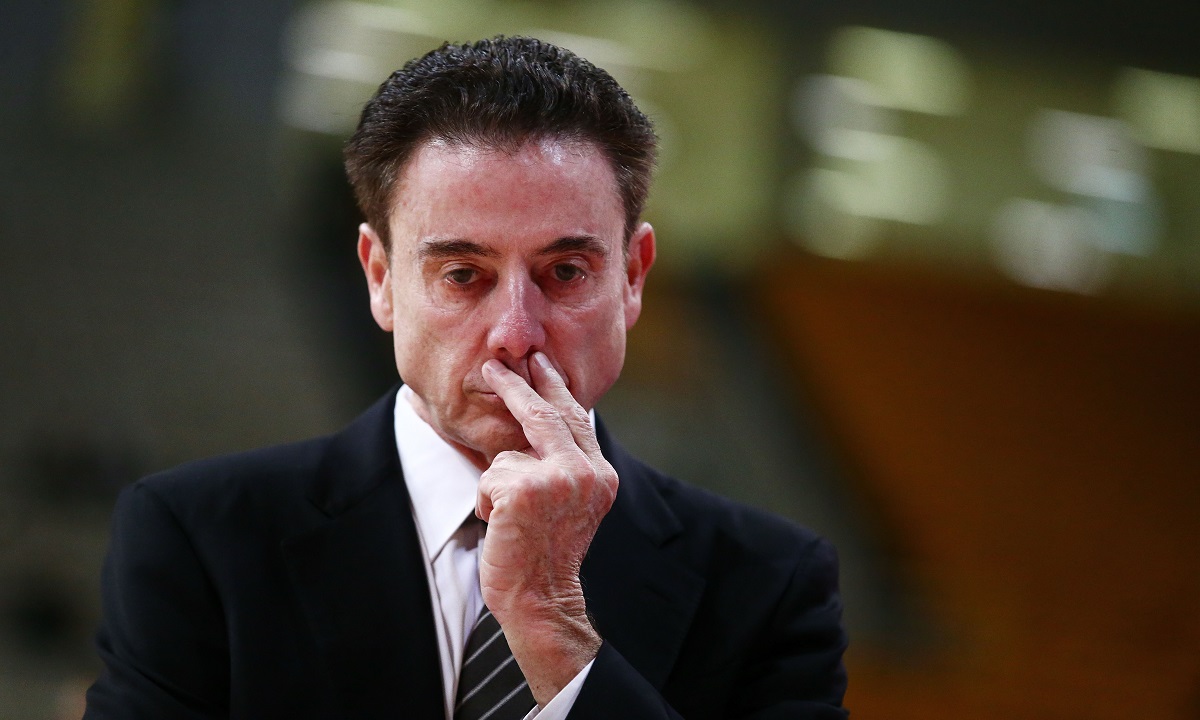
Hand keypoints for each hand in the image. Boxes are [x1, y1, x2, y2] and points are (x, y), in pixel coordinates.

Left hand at [476, 351, 617, 705]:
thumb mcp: (566, 503)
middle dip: (516, 386)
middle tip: (494, 365)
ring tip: (510, 521)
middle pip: (545, 414)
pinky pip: (489, 476)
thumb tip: (539, 418)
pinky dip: (486, 501)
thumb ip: (562, 465)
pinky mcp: (525, 491)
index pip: (574, 418)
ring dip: (496, 485)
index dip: (553, 388)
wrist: (541, 599)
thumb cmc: (544, 554)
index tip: (540, 362)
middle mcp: (587, 473)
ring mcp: (558, 480)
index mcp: (600, 475)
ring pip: (507, 454)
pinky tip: (500, 526)